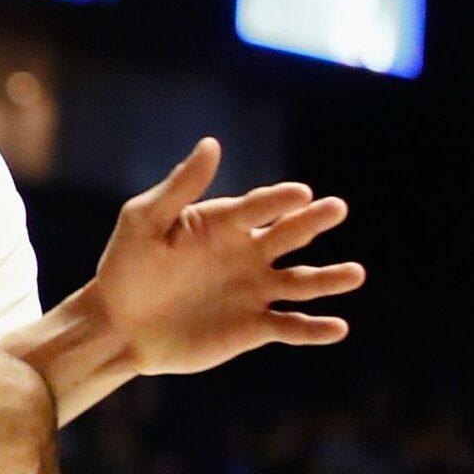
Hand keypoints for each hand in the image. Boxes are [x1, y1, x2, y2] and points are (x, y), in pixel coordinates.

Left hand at [81, 138, 361, 375]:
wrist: (118, 323)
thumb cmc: (126, 266)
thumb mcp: (144, 222)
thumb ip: (179, 187)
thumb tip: (212, 144)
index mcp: (224, 223)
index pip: (256, 207)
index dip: (277, 199)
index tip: (299, 193)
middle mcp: (248, 253)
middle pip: (288, 236)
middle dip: (312, 222)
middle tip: (336, 208)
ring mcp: (255, 290)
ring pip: (301, 283)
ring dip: (329, 279)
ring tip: (355, 273)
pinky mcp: (254, 327)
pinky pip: (291, 327)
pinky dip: (314, 329)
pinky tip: (338, 328)